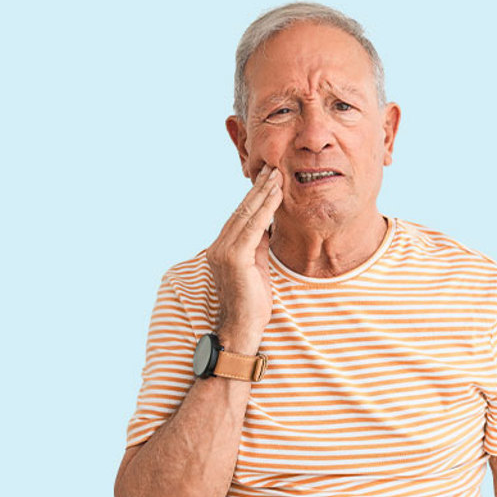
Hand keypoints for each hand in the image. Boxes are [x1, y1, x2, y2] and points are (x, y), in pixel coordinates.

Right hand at [205, 164, 282, 353]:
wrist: (242, 329)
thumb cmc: (252, 303)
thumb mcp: (257, 266)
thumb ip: (258, 245)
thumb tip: (268, 225)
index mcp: (222, 248)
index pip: (240, 216)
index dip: (254, 196)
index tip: (268, 178)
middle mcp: (219, 246)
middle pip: (241, 210)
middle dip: (259, 188)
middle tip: (273, 167)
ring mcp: (223, 251)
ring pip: (246, 214)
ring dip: (263, 193)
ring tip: (277, 175)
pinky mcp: (233, 258)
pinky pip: (253, 227)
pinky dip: (265, 209)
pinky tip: (276, 196)